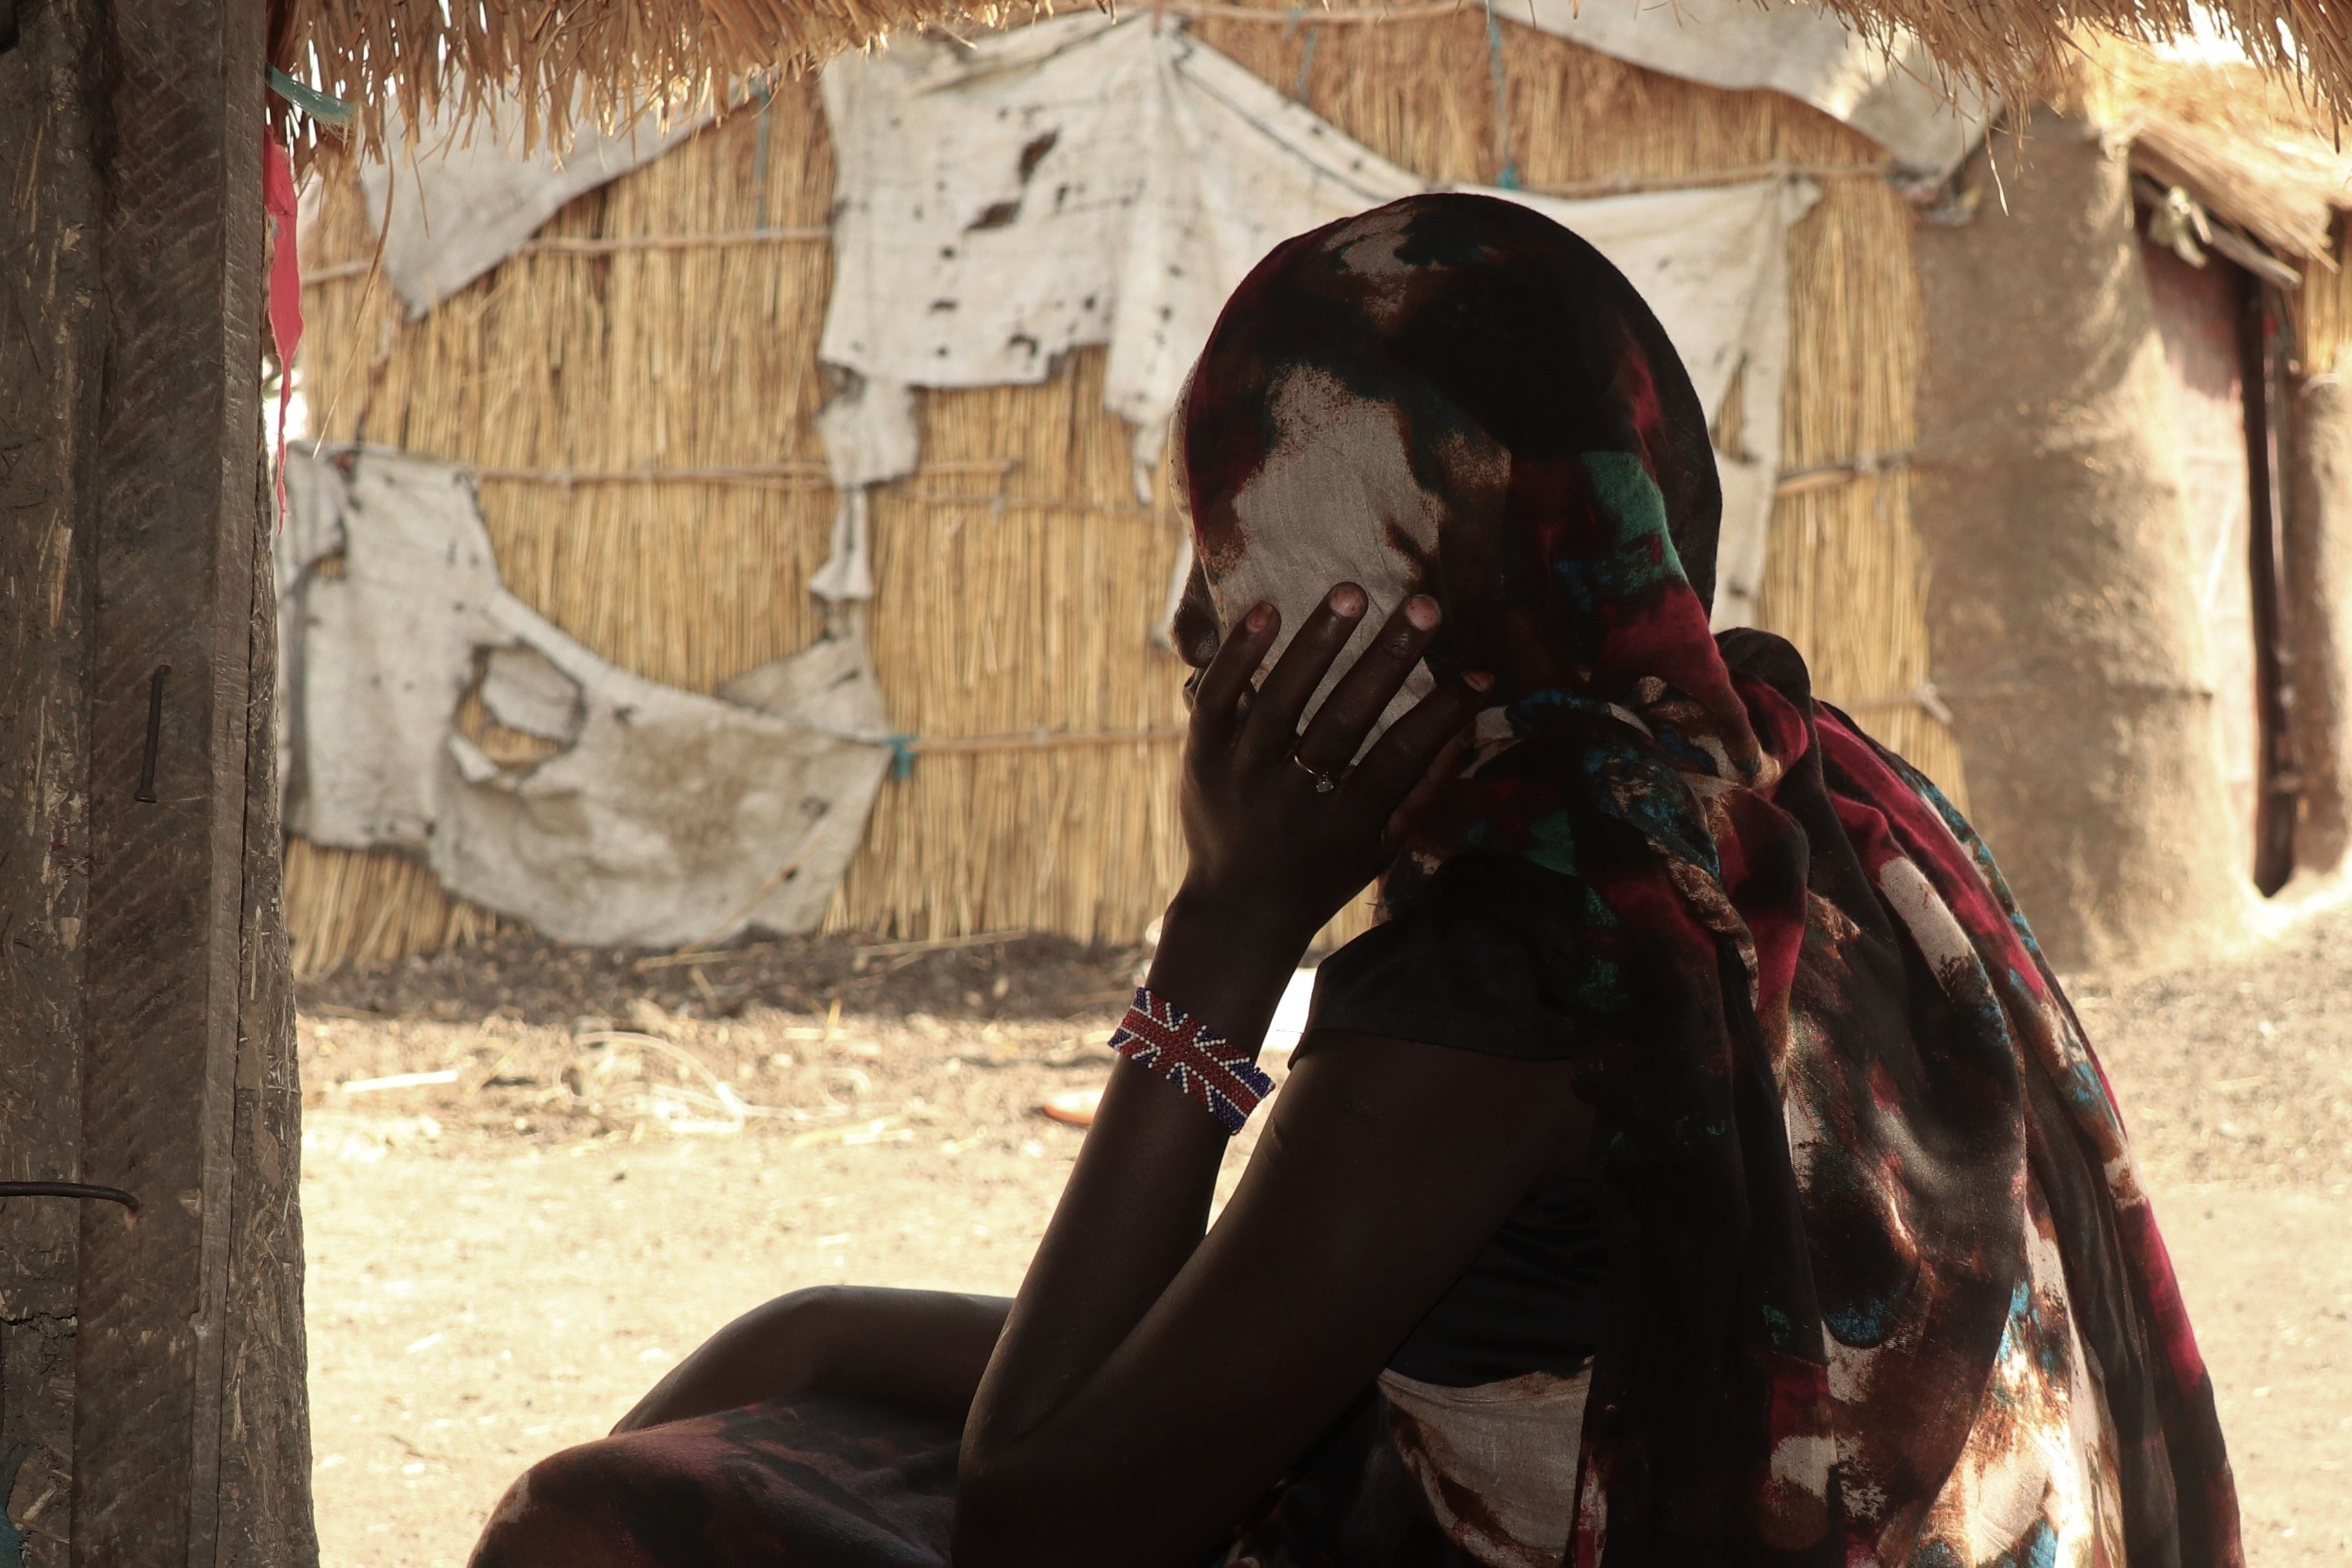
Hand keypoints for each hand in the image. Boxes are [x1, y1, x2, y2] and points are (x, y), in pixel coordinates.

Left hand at [1176, 582, 1489, 946]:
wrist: (1237, 910)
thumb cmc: (1326, 871)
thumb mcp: (1383, 846)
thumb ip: (1425, 789)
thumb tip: (1472, 725)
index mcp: (1346, 824)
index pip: (1400, 759)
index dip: (1441, 716)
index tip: (1479, 673)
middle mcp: (1292, 799)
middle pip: (1343, 722)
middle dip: (1387, 660)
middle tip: (1424, 604)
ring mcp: (1242, 775)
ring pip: (1280, 702)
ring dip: (1317, 644)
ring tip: (1352, 594)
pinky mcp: (1202, 756)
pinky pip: (1218, 699)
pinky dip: (1239, 656)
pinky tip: (1268, 610)